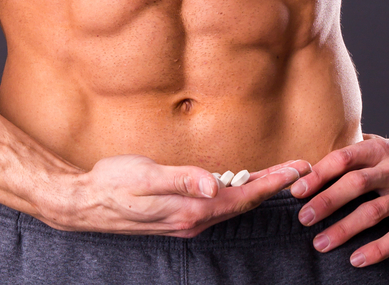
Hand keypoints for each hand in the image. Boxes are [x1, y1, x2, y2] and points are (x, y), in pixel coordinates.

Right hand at [63, 154, 312, 236]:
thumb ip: (181, 179)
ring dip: (258, 189)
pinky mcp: (179, 215)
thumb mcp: (145, 176)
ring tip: (282, 174)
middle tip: (303, 168)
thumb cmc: (112, 183)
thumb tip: (214, 185)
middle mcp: (193, 220)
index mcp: (191, 210)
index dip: (273, 183)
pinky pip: (218, 206)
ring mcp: (186, 220)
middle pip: (244, 202)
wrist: (85, 203)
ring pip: (232, 205)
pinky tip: (242, 184)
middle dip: (275, 185)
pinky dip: (237, 193)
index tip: (299, 169)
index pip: (242, 197)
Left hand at [290, 136, 388, 266]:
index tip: (297, 189)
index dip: (319, 173)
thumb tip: (324, 147)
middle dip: (326, 201)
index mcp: (383, 152)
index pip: (345, 159)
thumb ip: (361, 148)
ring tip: (321, 243)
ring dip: (344, 229)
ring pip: (372, 213)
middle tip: (303, 218)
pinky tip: (356, 259)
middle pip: (355, 184)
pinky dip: (376, 250)